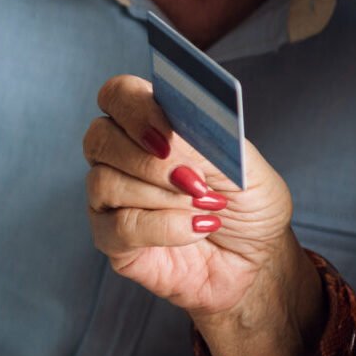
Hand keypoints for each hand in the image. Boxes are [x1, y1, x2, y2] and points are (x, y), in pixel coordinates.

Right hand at [85, 74, 324, 355]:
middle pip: (99, 138)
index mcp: (150, 124)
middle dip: (148, 160)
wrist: (257, 259)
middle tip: (194, 180)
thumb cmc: (248, 205)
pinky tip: (196, 230)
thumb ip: (207, 143)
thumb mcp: (245, 166)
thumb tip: (170, 136)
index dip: (134, 109)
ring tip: (205, 206)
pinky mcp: (112, 241)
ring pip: (105, 183)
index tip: (167, 135)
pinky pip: (120, 227)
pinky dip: (163, 228)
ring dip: (163, 197)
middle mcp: (120, 158)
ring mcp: (110, 200)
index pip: (117, 96)